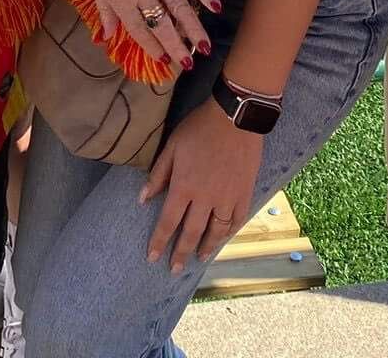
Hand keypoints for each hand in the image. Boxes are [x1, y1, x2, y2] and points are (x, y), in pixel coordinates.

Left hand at [74, 0, 218, 69]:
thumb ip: (104, 7)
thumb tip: (109, 35)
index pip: (139, 28)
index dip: (151, 45)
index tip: (163, 59)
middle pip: (162, 23)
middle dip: (176, 45)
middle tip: (188, 64)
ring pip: (180, 7)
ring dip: (194, 29)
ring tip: (205, 47)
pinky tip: (216, 7)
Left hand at [140, 100, 263, 274]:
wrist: (235, 118)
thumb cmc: (199, 128)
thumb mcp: (172, 146)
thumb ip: (158, 174)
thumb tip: (142, 199)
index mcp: (184, 186)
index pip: (168, 221)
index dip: (159, 241)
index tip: (152, 257)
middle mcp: (205, 198)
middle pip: (191, 232)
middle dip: (180, 252)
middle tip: (174, 269)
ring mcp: (227, 198)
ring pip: (216, 231)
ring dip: (205, 247)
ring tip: (198, 259)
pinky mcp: (244, 193)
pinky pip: (237, 220)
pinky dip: (229, 232)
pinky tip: (223, 238)